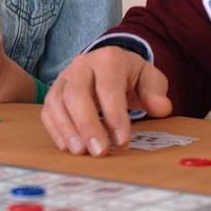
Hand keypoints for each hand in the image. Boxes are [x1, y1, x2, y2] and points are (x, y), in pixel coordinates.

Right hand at [41, 46, 171, 156]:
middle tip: (99, 151)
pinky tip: (67, 146)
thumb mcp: (149, 79)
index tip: (123, 140)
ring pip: (58, 102)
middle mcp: (81, 65)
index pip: (108, 86)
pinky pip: (48, 110)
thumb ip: (156, 92)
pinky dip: (55, 129)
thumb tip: (161, 107)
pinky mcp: (54, 92)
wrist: (110, 65)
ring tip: (81, 152)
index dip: (114, 114)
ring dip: (67, 129)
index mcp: (108, 59)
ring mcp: (64, 78)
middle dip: (87, 124)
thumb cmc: (131, 76)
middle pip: (76, 94)